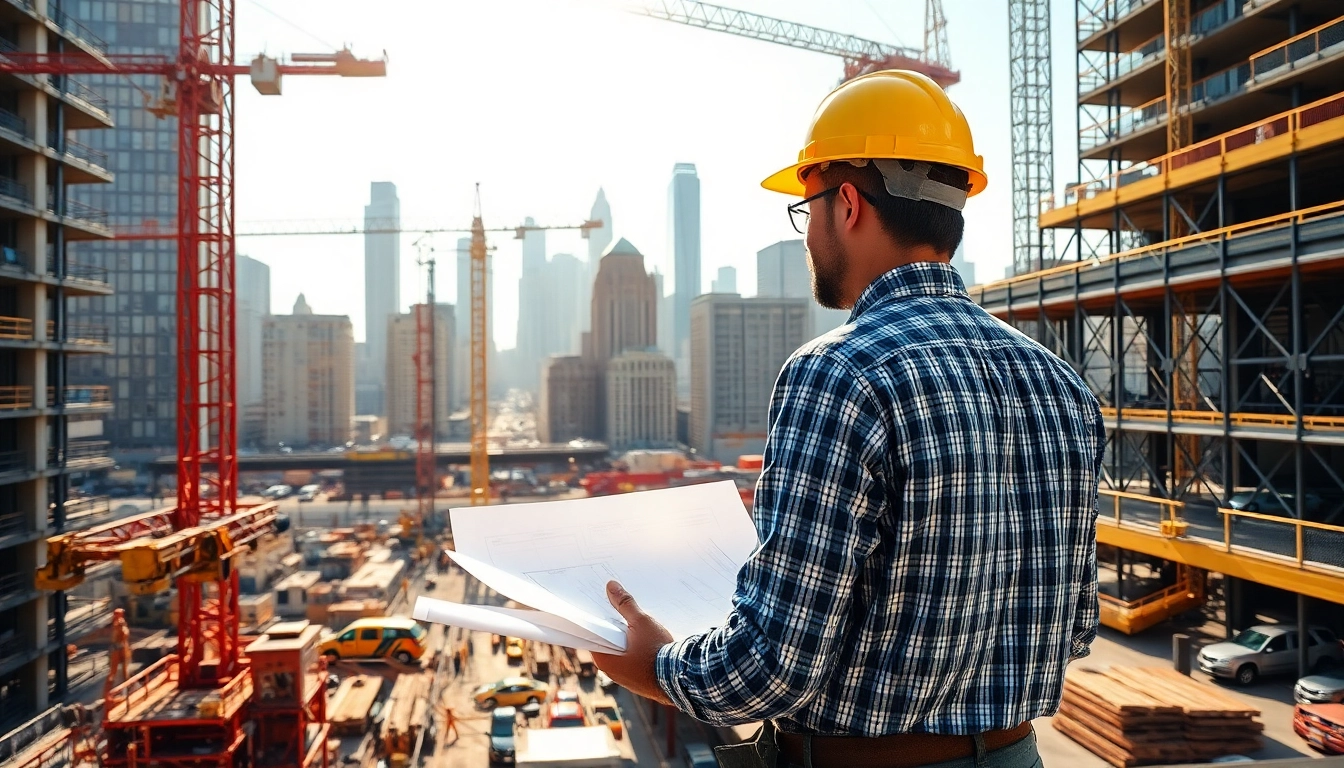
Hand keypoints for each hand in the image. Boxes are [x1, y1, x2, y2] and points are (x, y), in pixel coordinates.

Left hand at [592, 581, 673, 705]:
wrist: (680, 676)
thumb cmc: (657, 650)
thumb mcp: (641, 621)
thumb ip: (624, 604)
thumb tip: (611, 586)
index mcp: (604, 660)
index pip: (593, 636)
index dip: (598, 621)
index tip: (602, 608)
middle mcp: (610, 673)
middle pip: (607, 645)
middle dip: (613, 630)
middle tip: (619, 612)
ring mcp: (625, 680)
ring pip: (620, 655)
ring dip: (625, 642)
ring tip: (634, 625)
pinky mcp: (639, 683)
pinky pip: (632, 664)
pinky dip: (635, 653)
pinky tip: (646, 643)